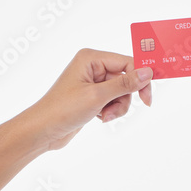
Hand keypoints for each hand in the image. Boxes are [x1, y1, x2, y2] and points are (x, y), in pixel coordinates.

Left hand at [29, 48, 152, 149]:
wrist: (42, 131)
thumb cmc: (63, 110)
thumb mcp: (97, 96)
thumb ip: (125, 84)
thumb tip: (148, 72)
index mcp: (91, 58)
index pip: (127, 62)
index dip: (140, 78)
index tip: (147, 98)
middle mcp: (93, 66)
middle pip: (126, 79)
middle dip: (124, 98)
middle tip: (118, 111)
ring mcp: (93, 82)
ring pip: (121, 92)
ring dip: (117, 107)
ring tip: (104, 116)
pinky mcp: (93, 96)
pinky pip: (113, 100)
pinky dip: (111, 110)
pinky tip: (99, 117)